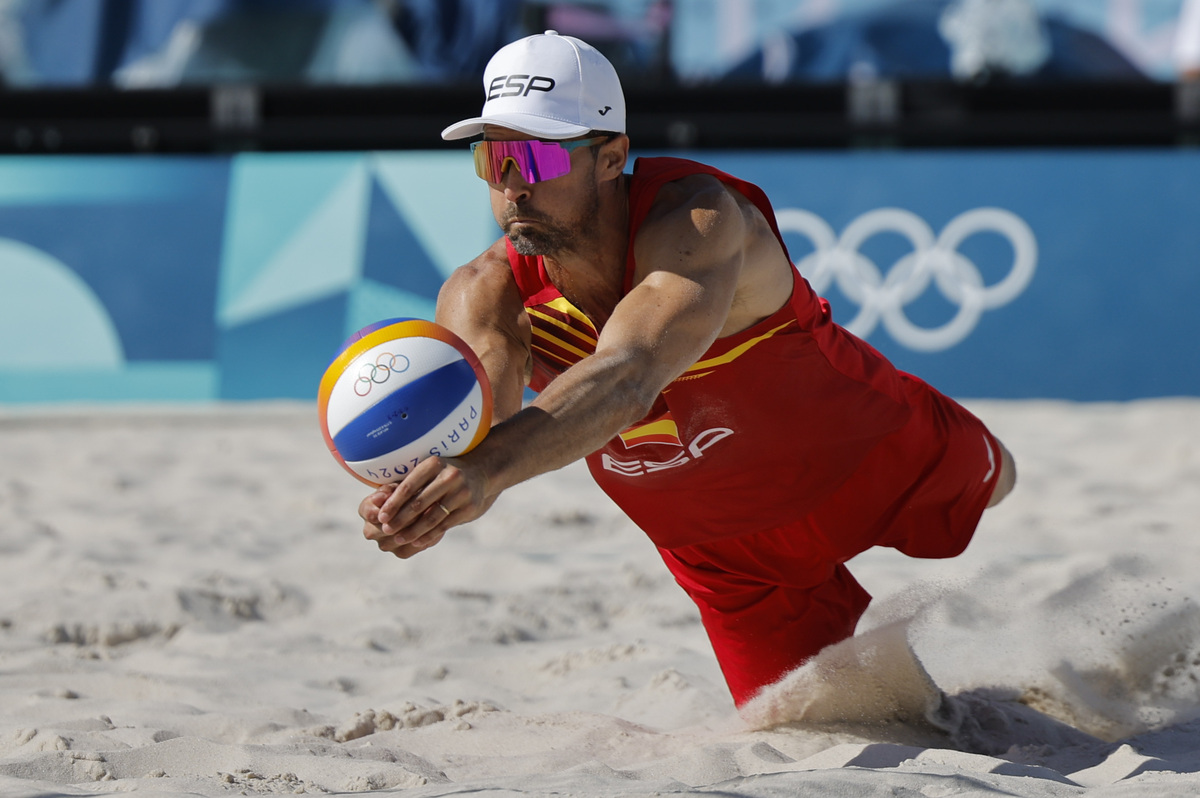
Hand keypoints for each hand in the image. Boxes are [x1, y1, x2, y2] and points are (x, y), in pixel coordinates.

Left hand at [357, 456, 483, 558]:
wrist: (481, 474)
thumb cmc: (444, 475)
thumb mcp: (430, 471)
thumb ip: (409, 484)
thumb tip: (380, 505)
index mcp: (434, 464)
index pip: (408, 487)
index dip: (393, 503)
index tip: (380, 516)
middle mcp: (449, 476)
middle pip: (418, 503)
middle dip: (400, 519)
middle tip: (386, 530)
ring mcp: (461, 492)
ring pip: (431, 517)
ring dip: (413, 531)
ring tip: (398, 539)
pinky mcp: (469, 507)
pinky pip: (444, 525)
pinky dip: (429, 535)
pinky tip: (417, 541)